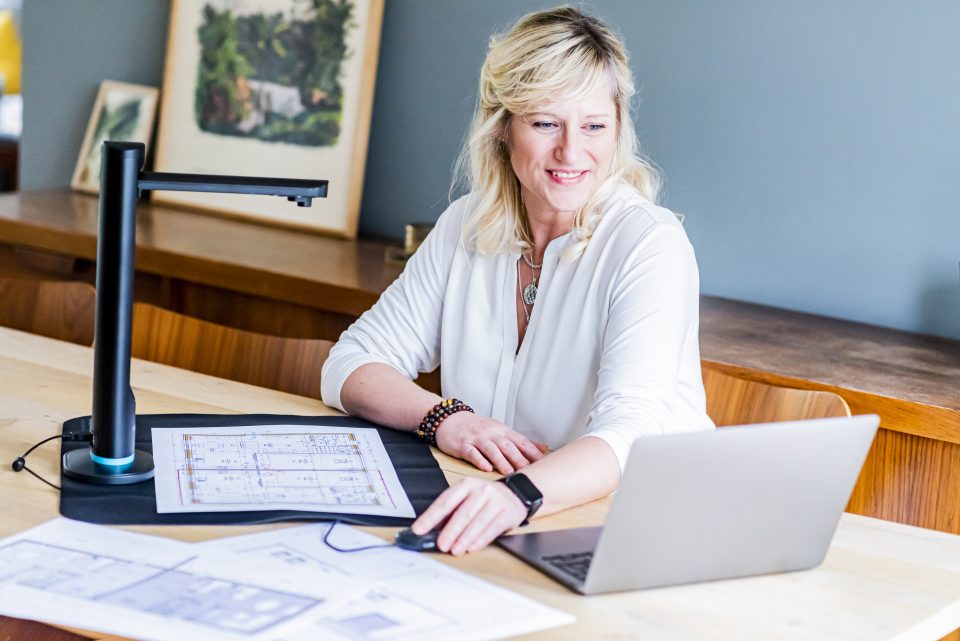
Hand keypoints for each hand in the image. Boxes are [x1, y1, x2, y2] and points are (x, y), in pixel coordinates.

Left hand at [412, 477, 527, 554]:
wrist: (516, 493)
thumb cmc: (485, 498)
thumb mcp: (467, 498)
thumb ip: (451, 512)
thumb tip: (432, 530)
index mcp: (466, 485)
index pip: (445, 501)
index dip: (431, 516)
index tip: (418, 529)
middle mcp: (481, 490)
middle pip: (463, 513)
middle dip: (450, 530)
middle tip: (441, 544)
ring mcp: (495, 501)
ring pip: (478, 521)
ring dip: (464, 538)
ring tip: (455, 550)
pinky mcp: (508, 512)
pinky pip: (493, 528)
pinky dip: (481, 539)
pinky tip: (472, 547)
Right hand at [434, 412, 546, 473]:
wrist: (450, 419)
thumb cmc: (477, 428)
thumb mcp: (500, 430)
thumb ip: (520, 441)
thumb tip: (543, 448)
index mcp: (502, 431)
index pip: (521, 441)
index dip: (532, 451)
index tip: (543, 462)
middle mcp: (491, 433)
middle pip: (507, 446)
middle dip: (519, 458)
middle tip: (528, 470)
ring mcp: (477, 439)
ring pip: (491, 449)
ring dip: (501, 460)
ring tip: (509, 471)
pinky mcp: (463, 445)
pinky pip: (472, 453)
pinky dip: (479, 460)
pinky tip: (485, 468)